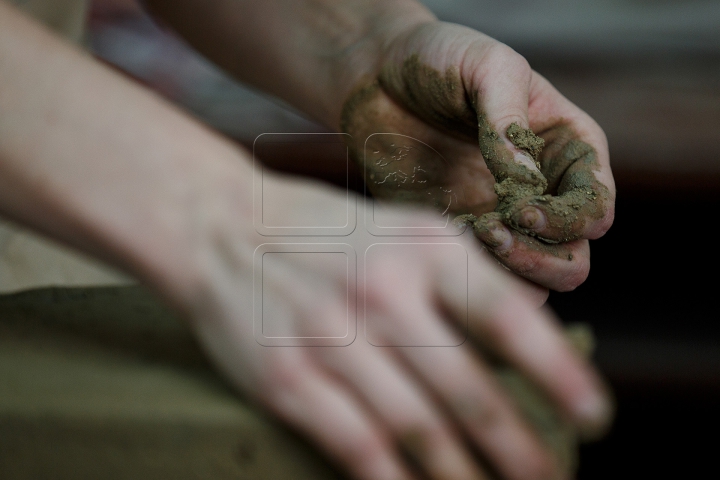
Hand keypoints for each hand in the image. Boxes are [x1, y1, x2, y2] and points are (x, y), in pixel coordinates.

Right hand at [186, 171, 611, 479]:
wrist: (225, 229)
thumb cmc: (327, 234)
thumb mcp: (404, 230)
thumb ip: (467, 276)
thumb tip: (538, 326)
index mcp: (421, 249)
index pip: (505, 316)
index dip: (558, 372)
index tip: (595, 417)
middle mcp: (380, 291)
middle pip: (468, 389)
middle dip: (520, 449)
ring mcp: (330, 337)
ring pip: (419, 429)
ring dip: (466, 477)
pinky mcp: (287, 377)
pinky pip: (357, 446)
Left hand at [341, 21, 614, 291]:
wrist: (376, 80)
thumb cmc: (441, 60)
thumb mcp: (486, 67)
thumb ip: (509, 118)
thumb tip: (524, 181)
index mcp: (567, 150)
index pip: (595, 207)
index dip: (570, 219)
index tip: (521, 210)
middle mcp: (543, 193)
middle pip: (573, 259)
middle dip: (543, 259)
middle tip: (494, 234)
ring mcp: (502, 220)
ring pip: (533, 281)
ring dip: (509, 274)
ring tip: (469, 236)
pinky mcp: (460, 237)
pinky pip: (481, 279)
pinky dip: (469, 276)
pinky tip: (440, 243)